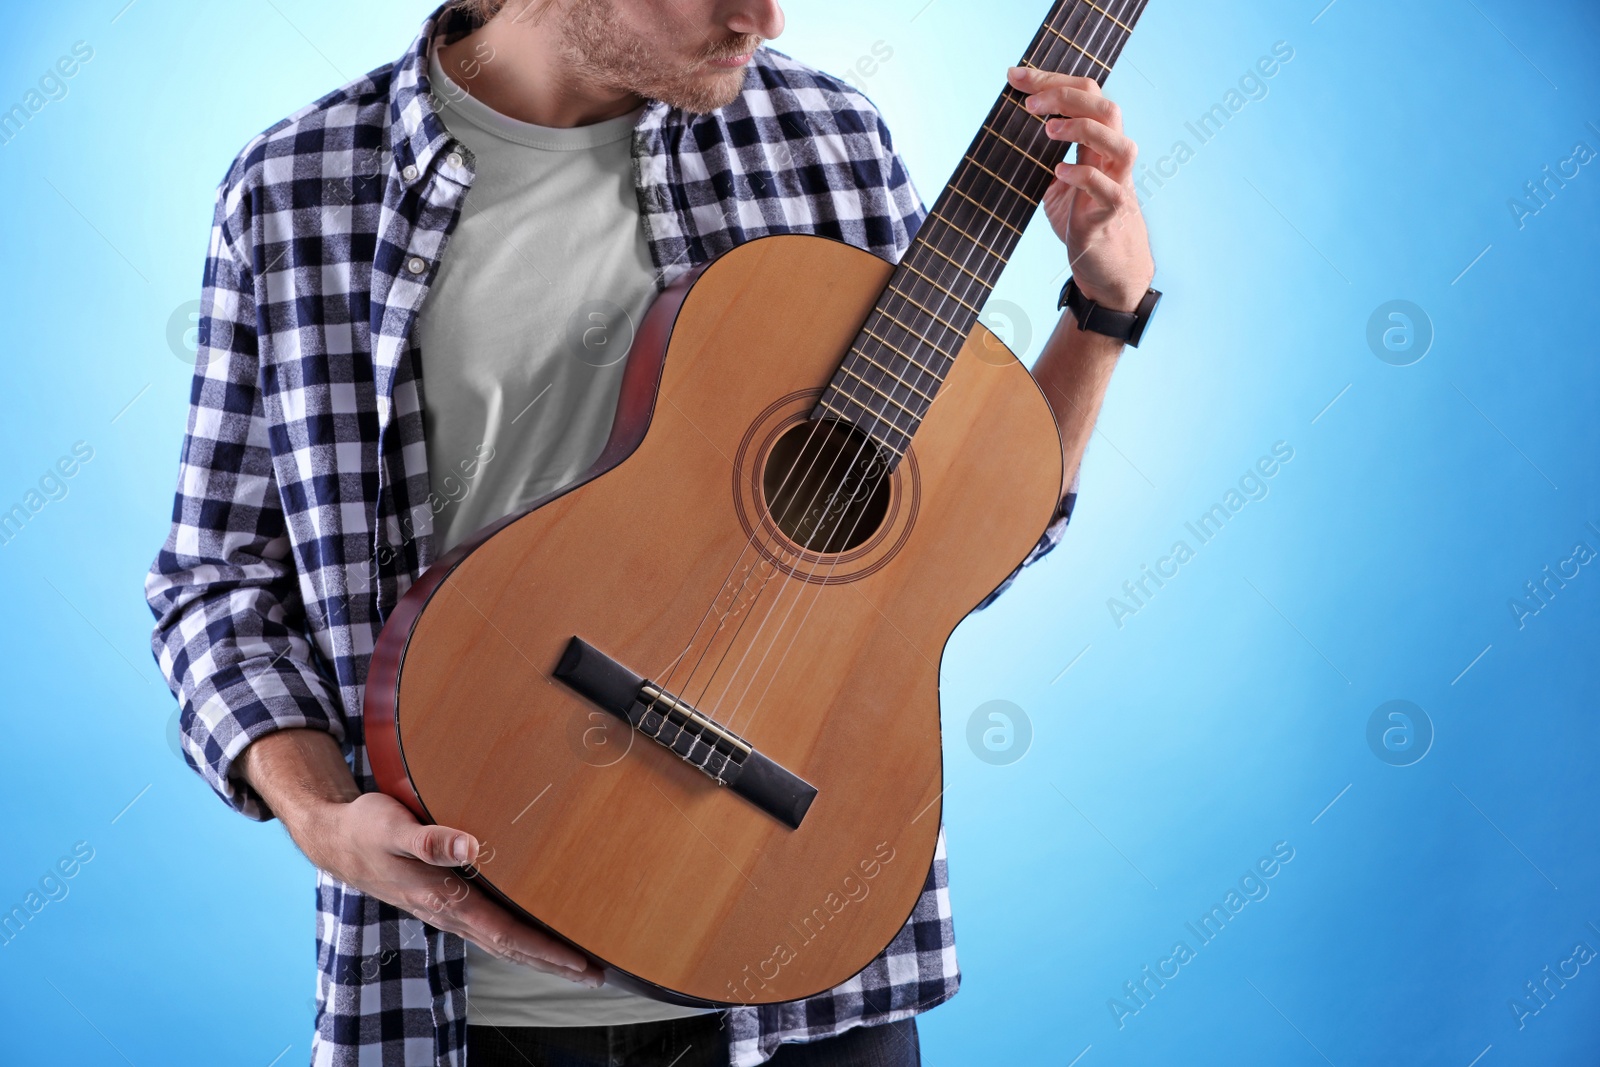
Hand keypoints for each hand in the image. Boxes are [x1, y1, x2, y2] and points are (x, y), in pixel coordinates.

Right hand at [302, 793, 604, 983]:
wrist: (334, 838)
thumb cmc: (365, 828)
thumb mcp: (391, 826)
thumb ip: (429, 838)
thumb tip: (469, 846)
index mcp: (441, 899)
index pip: (504, 933)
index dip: (544, 950)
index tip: (581, 962)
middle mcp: (447, 912)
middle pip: (510, 947)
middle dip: (553, 963)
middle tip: (597, 975)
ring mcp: (445, 910)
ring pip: (501, 940)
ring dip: (539, 955)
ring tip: (577, 964)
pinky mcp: (444, 901)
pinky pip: (489, 927)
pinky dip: (518, 938)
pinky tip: (534, 935)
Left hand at [1006, 67, 1154, 311]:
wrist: (1107, 269)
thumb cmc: (1083, 221)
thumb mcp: (1057, 184)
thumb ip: (1043, 158)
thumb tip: (1008, 133)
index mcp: (1098, 146)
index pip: (1087, 96)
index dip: (1051, 80)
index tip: (1014, 77)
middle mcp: (1111, 160)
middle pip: (1106, 108)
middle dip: (1066, 96)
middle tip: (1030, 105)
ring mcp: (1117, 186)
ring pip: (1119, 142)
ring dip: (1082, 128)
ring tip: (1048, 129)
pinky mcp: (1111, 215)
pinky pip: (1109, 189)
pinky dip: (1084, 176)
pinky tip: (1058, 173)